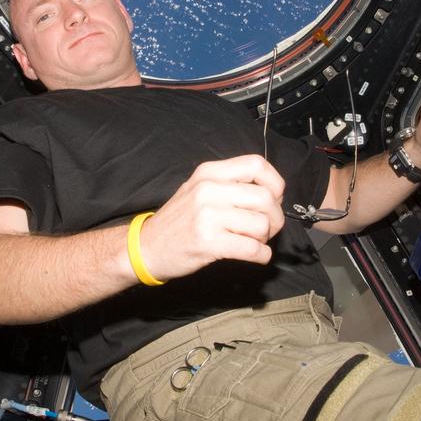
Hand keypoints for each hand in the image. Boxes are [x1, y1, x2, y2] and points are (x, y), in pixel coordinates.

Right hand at [138, 154, 285, 280]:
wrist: (146, 247)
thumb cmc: (178, 221)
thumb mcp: (197, 190)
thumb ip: (229, 185)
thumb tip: (272, 194)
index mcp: (208, 173)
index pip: (256, 164)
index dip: (275, 182)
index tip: (274, 198)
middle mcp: (208, 190)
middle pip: (265, 197)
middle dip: (275, 218)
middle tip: (267, 229)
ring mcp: (207, 216)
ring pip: (261, 224)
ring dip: (265, 238)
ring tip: (254, 242)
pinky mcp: (208, 242)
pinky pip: (252, 249)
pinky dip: (261, 255)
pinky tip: (255, 256)